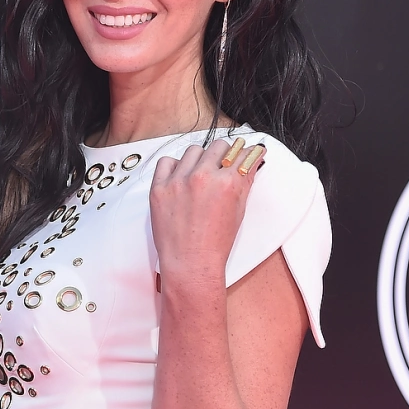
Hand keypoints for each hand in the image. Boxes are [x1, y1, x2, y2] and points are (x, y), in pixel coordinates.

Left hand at [149, 138, 265, 286]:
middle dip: (226, 153)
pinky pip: (167, 161)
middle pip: (219, 146)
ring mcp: (179, 181)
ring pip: (193, 150)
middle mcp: (203, 177)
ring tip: (202, 172)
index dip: (248, 152)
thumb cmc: (215, 242)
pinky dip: (175, 165)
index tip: (248, 151)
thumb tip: (249, 163)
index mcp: (228, 183)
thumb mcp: (238, 211)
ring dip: (201, 158)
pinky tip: (181, 176)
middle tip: (225, 161)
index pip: (242, 154)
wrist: (190, 262)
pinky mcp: (159, 186)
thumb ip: (244, 183)